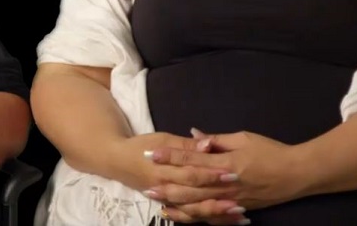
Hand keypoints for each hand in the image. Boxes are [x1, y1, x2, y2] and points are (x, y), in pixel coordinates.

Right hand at [100, 131, 243, 223]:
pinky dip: (210, 219)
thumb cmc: (140, 146)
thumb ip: (186, 144)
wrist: (116, 160)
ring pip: (194, 211)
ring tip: (239, 213)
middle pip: (194, 196)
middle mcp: (165, 188)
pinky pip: (191, 217)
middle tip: (240, 196)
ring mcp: (167, 199)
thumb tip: (207, 143)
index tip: (232, 172)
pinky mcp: (170, 205)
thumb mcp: (162, 138)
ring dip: (216, 212)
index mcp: (163, 169)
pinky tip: (229, 219)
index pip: (191, 173)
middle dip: (218, 197)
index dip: (211, 173)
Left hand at [150, 128, 301, 217]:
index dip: (171, 156)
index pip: (193, 158)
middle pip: (192, 185)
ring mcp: (232, 199)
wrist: (298, 174)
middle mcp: (227, 183)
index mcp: (227, 162)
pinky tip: (181, 215)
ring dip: (177, 203)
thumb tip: (194, 134)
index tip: (152, 154)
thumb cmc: (271, 151)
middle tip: (146, 185)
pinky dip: (195, 216)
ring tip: (158, 201)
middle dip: (168, 185)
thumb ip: (217, 139)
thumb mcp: (243, 137)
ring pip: (199, 204)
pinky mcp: (238, 209)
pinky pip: (212, 216)